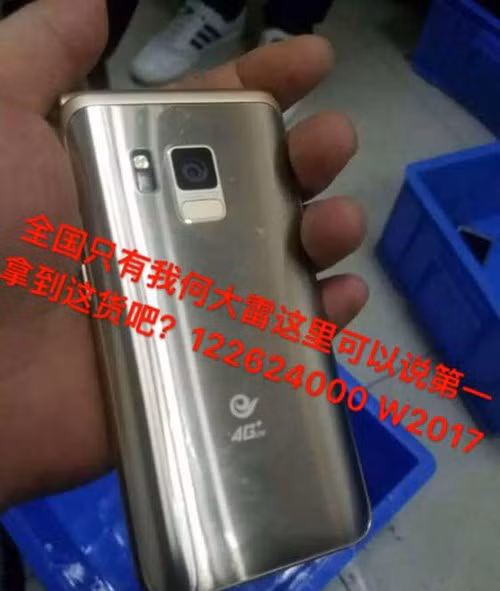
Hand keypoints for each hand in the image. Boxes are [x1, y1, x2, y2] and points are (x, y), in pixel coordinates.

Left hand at [0, 0, 366, 508]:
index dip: (263, 85)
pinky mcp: (207, 362)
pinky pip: (280, 339)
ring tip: (336, 224)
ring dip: (326, 233)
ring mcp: (193, 299)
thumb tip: (91, 2)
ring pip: (283, 260)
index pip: (211, 119)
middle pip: (262, 187)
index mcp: (131, 173)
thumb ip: (41, 54)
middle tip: (331, 145)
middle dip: (309, 157)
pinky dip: (320, 322)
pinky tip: (340, 299)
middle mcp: (169, 231)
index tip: (313, 62)